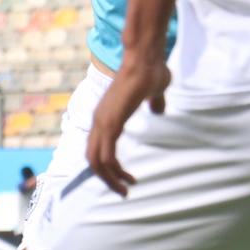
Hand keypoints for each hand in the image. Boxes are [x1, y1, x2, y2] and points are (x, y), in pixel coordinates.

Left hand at [86, 53, 169, 196]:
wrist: (146, 58)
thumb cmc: (151, 71)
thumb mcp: (154, 92)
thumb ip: (154, 102)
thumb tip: (158, 109)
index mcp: (104, 116)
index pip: (95, 148)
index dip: (106, 166)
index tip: (122, 178)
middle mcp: (98, 120)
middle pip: (91, 159)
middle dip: (106, 179)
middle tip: (123, 191)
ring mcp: (102, 121)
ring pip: (96, 161)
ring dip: (110, 180)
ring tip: (126, 190)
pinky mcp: (111, 122)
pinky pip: (106, 155)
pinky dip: (114, 172)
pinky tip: (129, 178)